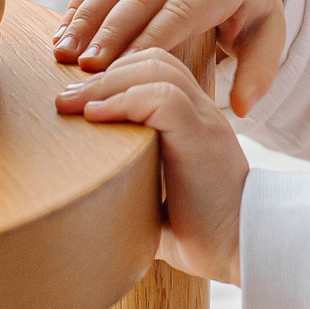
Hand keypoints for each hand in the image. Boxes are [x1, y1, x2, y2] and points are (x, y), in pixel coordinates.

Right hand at [54, 0, 287, 116]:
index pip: (180, 11)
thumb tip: (245, 108)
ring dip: (86, 17)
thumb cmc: (249, 14)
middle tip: (85, 66)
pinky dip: (80, 3)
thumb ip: (260, 74)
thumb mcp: (268, 39)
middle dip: (110, 31)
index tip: (123, 71)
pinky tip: (62, 33)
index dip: (148, 40)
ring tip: (63, 52)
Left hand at [57, 47, 248, 284]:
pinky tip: (95, 117)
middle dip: (102, 73)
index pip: (157, 69)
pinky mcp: (201, 138)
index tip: (77, 100)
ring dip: (105, 83)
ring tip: (72, 106)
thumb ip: (132, 188)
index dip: (115, 74)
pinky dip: (122, 101)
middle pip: (152, 58)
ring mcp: (204, 121)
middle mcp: (201, 112)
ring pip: (156, 67)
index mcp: (194, 121)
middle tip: (63, 100)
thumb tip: (88, 203)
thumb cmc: (204, 237)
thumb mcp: (158, 203)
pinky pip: (162, 98)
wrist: (246, 250)